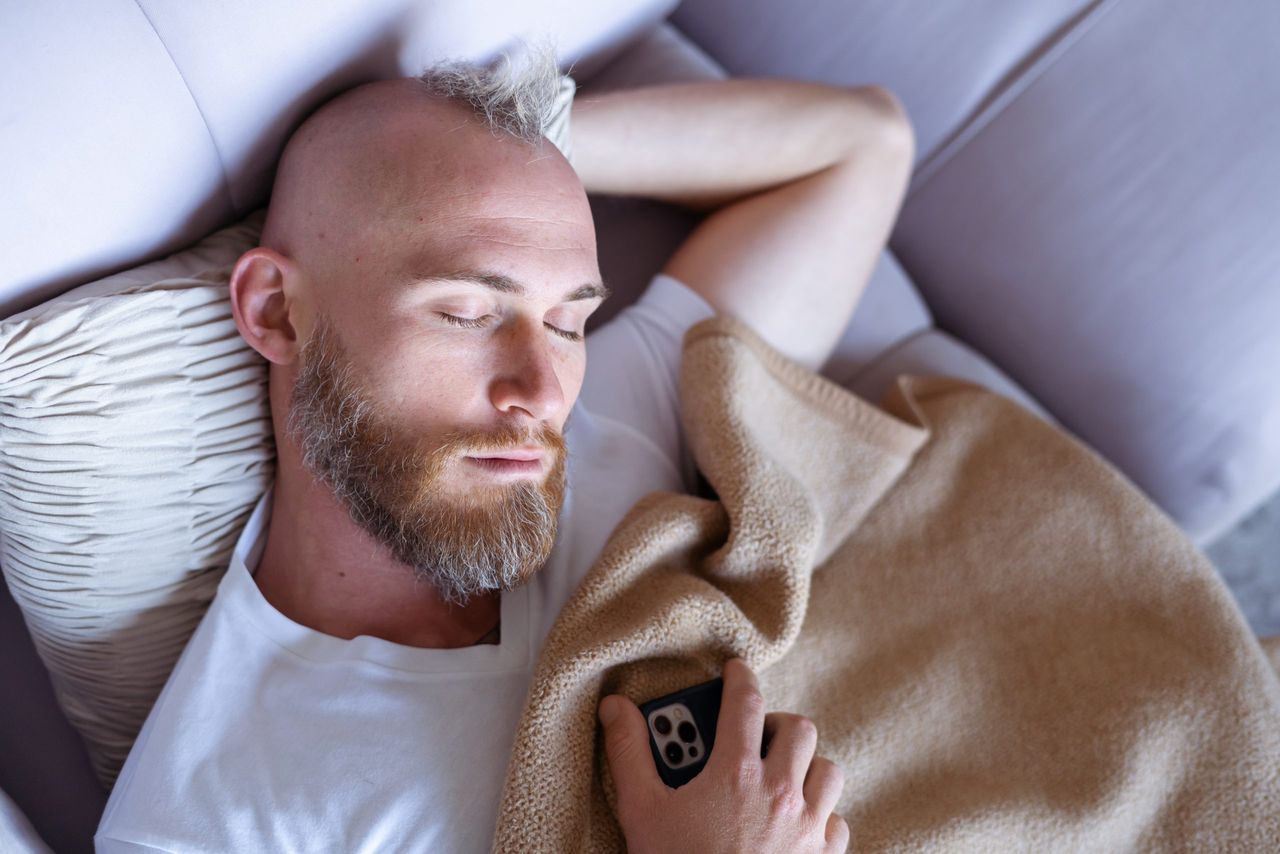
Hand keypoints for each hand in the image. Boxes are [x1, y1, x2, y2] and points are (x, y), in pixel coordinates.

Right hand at [598, 658, 848, 852]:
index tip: (735, 671)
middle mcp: (781, 793)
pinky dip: (822, 813)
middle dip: (777, 723)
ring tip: (777, 774)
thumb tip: (616, 707)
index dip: (739, 678)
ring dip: (805, 765)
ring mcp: (808, 827)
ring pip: (828, 770)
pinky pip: (838, 820)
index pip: (744, 702)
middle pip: (798, 729)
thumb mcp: (641, 811)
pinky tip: (797, 821)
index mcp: (736, 773)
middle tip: (753, 735)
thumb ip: (628, 753)